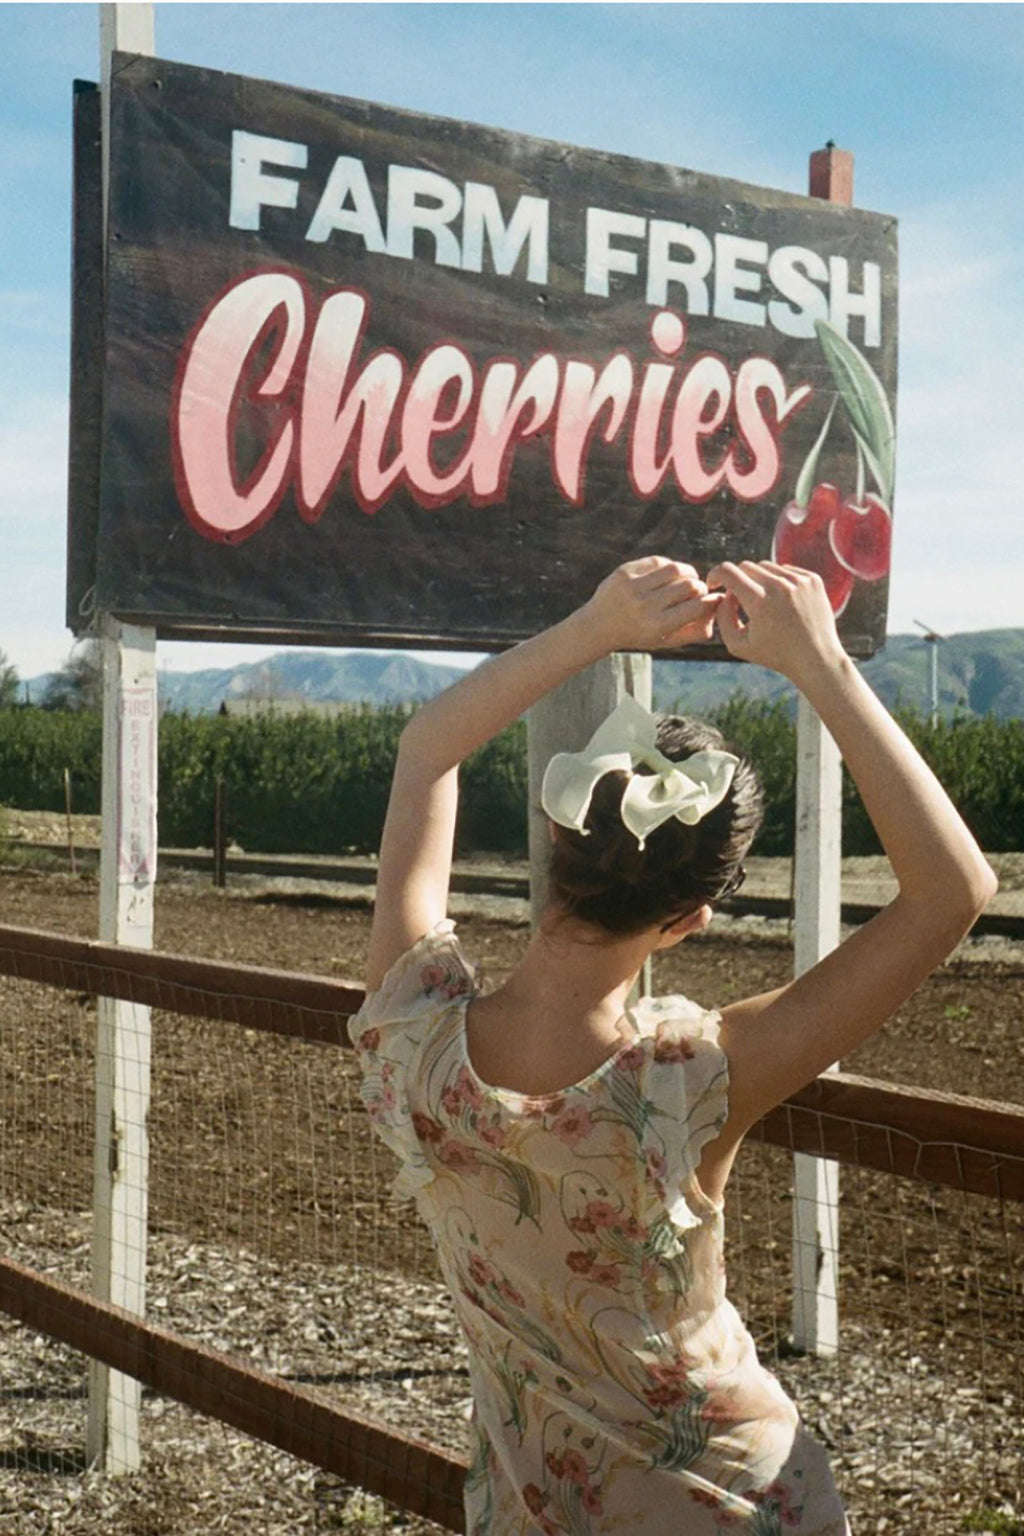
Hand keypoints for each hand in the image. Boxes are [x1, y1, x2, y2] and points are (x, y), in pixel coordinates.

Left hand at [584, 557, 723, 652]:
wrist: (598, 626)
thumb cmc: (639, 634)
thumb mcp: (666, 640)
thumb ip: (694, 631)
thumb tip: (718, 608)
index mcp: (657, 626)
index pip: (697, 607)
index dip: (711, 601)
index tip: (715, 599)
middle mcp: (645, 606)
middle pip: (690, 586)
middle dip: (700, 587)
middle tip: (699, 590)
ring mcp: (633, 587)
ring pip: (676, 569)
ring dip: (688, 572)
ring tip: (688, 579)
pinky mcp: (625, 571)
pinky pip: (658, 561)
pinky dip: (669, 566)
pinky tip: (669, 574)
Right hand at [706, 560, 843, 682]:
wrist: (817, 659)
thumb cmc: (775, 655)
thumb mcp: (738, 644)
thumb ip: (722, 616)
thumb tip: (725, 594)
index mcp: (760, 602)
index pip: (728, 572)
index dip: (715, 574)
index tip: (714, 583)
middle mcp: (780, 586)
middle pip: (746, 567)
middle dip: (737, 580)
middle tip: (739, 599)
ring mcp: (799, 580)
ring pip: (766, 566)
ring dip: (758, 580)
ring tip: (762, 603)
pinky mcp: (813, 579)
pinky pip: (786, 570)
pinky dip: (777, 581)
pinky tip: (781, 601)